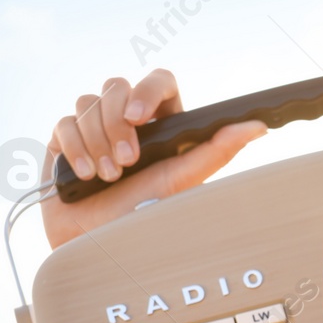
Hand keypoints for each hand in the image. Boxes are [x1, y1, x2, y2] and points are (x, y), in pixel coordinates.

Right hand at [39, 69, 265, 249]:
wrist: (94, 242)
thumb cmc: (144, 213)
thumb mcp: (183, 180)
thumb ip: (218, 150)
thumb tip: (258, 127)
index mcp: (162, 122)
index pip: (159, 79)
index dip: (147, 89)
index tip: (139, 117)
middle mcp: (129, 119)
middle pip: (117, 85)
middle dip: (116, 125)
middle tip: (126, 163)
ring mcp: (95, 125)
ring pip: (88, 101)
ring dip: (96, 141)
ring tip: (107, 176)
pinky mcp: (66, 137)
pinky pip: (64, 122)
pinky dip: (74, 149)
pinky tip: (84, 176)